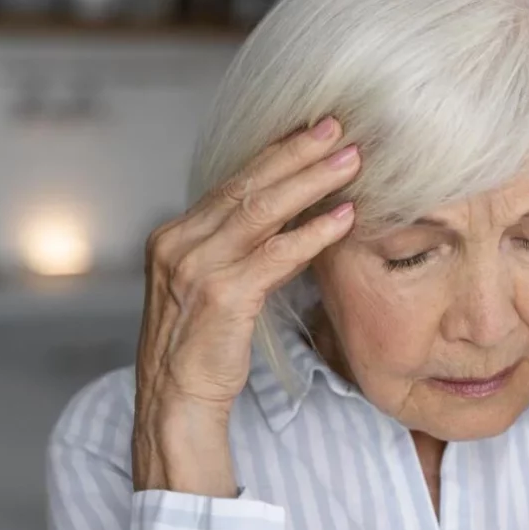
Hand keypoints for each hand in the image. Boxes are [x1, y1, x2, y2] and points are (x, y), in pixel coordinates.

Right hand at [133, 117, 358, 494]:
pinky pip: (274, 255)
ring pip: (262, 210)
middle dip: (297, 152)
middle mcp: (179, 243)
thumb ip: (236, 249)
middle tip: (339, 127)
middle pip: (248, 185)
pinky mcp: (221, 295)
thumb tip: (285, 217)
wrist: (176, 402)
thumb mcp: (210, 286)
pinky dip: (312, 234)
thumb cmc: (201, 348)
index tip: (313, 131)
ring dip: (312, 181)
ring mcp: (196, 267)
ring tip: (352, 161)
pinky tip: (344, 218)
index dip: (276, 154)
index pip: (232, 183)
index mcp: (175, 236)